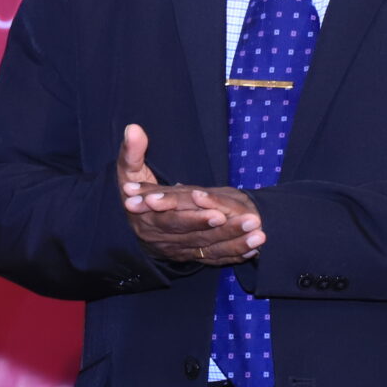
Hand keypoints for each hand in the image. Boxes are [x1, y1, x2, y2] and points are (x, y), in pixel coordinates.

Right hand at [118, 127, 263, 265]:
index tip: (219, 213)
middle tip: (252, 221)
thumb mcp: (127, 172)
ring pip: (208, 249)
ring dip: (236, 244)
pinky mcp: (190, 255)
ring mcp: (178, 249)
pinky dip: (234, 254)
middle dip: (225, 231)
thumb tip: (133, 129)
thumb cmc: (133, 193)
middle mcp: (163, 239)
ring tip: (259, 234)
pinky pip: (213, 258)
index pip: (172, 221)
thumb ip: (131, 152)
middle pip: (196, 237)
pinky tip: (254, 248)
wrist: (133, 223)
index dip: (195, 218)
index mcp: (147, 219)